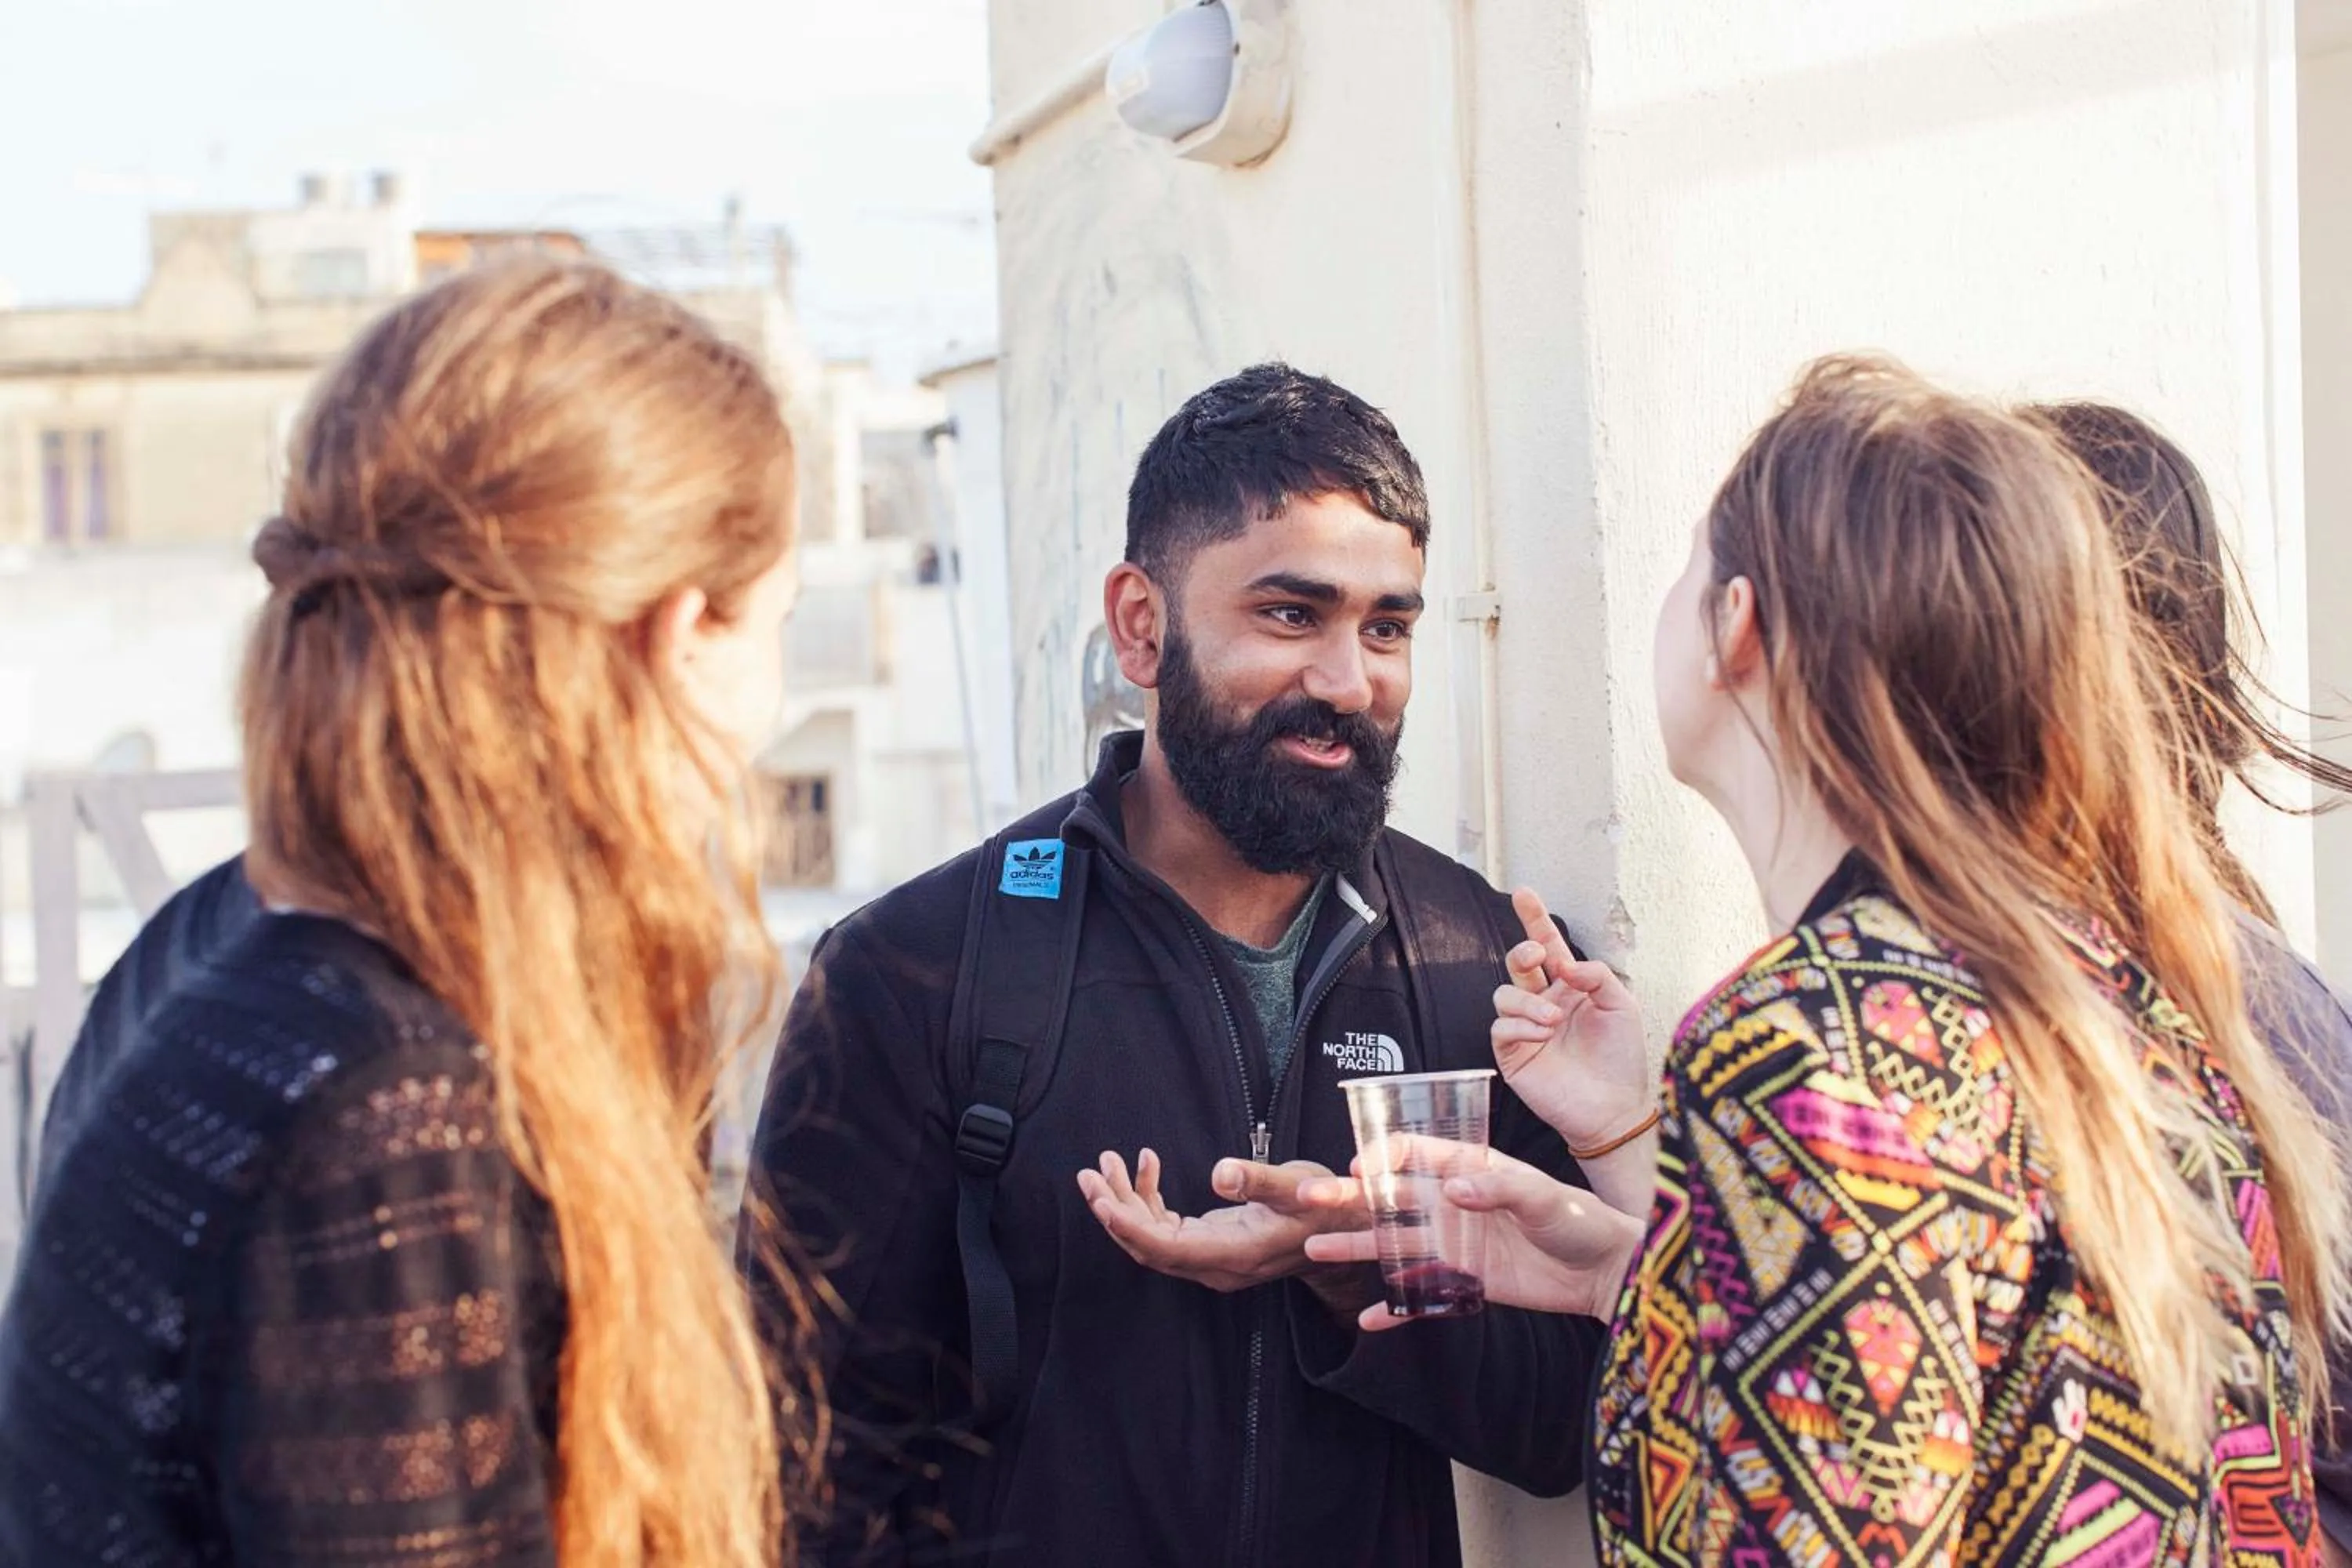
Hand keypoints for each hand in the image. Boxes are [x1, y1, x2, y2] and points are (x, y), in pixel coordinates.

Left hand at [1077, 1150, 1372, 1295]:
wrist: (1344, 1231)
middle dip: (1114, 1211)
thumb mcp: (1299, 1186)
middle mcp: (1216, 1264)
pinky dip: (1151, 1199)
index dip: (1128, 1226)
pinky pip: (1168, 1228)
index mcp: (1233, 1254)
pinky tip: (1146, 1165)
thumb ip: (1258, 1180)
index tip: (1100, 1199)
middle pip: (1150, 1246)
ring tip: (1108, 1163)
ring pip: (1154, 1237)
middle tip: (1089, 1174)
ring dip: (1127, 1201)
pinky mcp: (1212, 1243)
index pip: (1165, 1248)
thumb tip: (1220, 1173)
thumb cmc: (1325, 1207)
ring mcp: (1213, 1257)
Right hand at [1302, 1142, 1645, 1331]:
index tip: (1356, 1168)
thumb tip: (1455, 1189)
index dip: (1382, 1156)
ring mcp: (1456, 1242)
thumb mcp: (1545, 1197)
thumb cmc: (1581, 1220)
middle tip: (1308, 1197)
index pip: (1416, 1153)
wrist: (1606, 1273)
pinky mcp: (1464, 1280)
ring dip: (1356, 1244)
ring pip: (1394, 1242)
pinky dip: (1395, 1308)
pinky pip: (1421, 1293)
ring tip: (1315, 1246)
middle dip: (1349, 1196)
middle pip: (1391, 1196)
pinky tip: (1369, 1320)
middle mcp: (1454, 1202)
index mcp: (1472, 1168)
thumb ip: (1499, 1189)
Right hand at [1494, 887, 1652, 1151]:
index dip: (1534, 919)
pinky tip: (1542, 1033)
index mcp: (1571, 989)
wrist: (1614, 1109)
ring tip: (1552, 1019)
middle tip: (1536, 957)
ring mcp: (1526, 1029)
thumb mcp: (1622, 1007)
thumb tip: (1563, 964)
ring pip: (1504, 993)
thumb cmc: (1622, 1060)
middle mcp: (1545, 1003)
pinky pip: (1501, 1027)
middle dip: (1522, 951)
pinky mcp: (1513, 1054)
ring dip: (1526, 999)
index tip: (1523, 893)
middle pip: (1518, 963)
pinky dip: (1519, 1024)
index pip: (1548, 947)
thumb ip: (1597, 975)